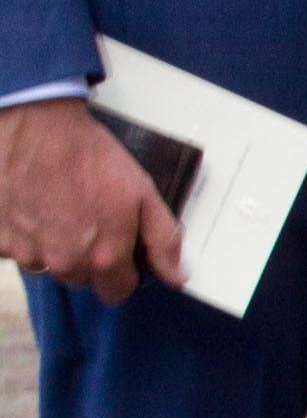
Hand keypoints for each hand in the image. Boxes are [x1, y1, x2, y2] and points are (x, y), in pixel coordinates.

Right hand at [0, 99, 185, 300]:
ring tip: (56, 208)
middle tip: (85, 219)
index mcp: (103, 257)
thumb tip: (177, 276)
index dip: (121, 273)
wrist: (35, 124)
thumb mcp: (142, 192)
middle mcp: (64, 262)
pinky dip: (24, 234)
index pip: (117, 292)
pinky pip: (17, 249)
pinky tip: (32, 206)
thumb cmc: (86, 154)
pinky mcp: (1, 239)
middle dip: (87, 258)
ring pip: (47, 266)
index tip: (117, 251)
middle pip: (81, 279)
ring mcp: (28, 252)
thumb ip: (163, 240)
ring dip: (53, 247)